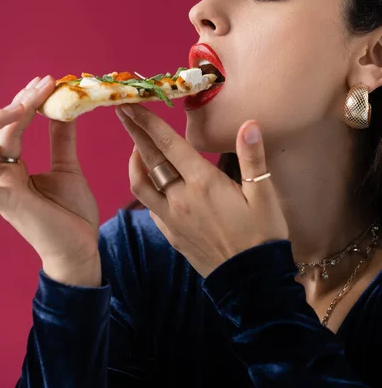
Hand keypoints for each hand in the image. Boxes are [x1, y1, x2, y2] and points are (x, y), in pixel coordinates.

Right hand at [0, 76, 100, 283]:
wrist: (81, 248)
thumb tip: (64, 110)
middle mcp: (0, 176)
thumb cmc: (71, 214)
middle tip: (44, 83)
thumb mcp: (67, 168)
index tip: (47, 82)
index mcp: (12, 169)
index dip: (25, 102)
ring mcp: (0, 189)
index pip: (10, 127)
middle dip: (19, 103)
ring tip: (25, 103)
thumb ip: (61, 140)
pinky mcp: (8, 203)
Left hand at [116, 104, 288, 276]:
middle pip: (149, 158)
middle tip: (123, 110)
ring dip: (134, 161)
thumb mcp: (265, 195)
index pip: (168, 143)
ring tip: (135, 145)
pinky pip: (149, 206)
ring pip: (140, 184)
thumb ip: (253, 158)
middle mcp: (181, 198)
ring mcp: (172, 219)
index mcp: (203, 183)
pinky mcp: (170, 235)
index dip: (148, 121)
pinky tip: (152, 181)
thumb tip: (249, 124)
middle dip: (134, 131)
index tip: (131, 104)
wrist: (251, 283)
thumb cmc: (263, 236)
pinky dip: (145, 187)